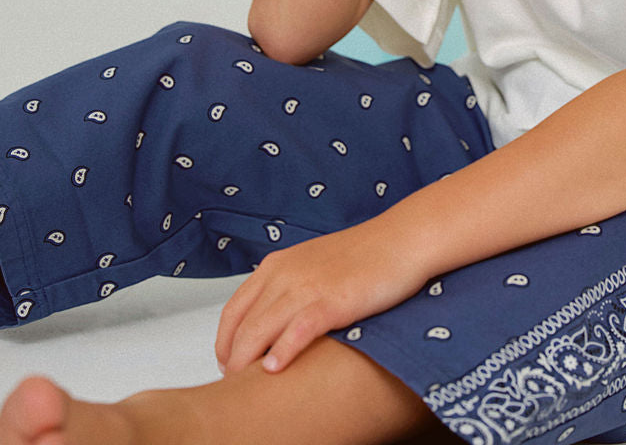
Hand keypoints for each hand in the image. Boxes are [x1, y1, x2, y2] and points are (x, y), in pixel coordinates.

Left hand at [214, 219, 426, 374]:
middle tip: (235, 381)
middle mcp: (285, 274)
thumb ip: (288, 287)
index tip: (228, 362)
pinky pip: (297, 331)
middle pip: (241, 325)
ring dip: (247, 361)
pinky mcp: (332, 302)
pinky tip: (275, 369)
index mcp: (278, 264)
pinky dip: (282, 351)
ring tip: (246, 384)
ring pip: (260, 330)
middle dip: (233, 358)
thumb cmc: (364, 255)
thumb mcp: (312, 265)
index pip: (233, 310)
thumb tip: (270, 321)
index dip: (224, 341)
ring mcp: (307, 287)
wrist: (401, 240)